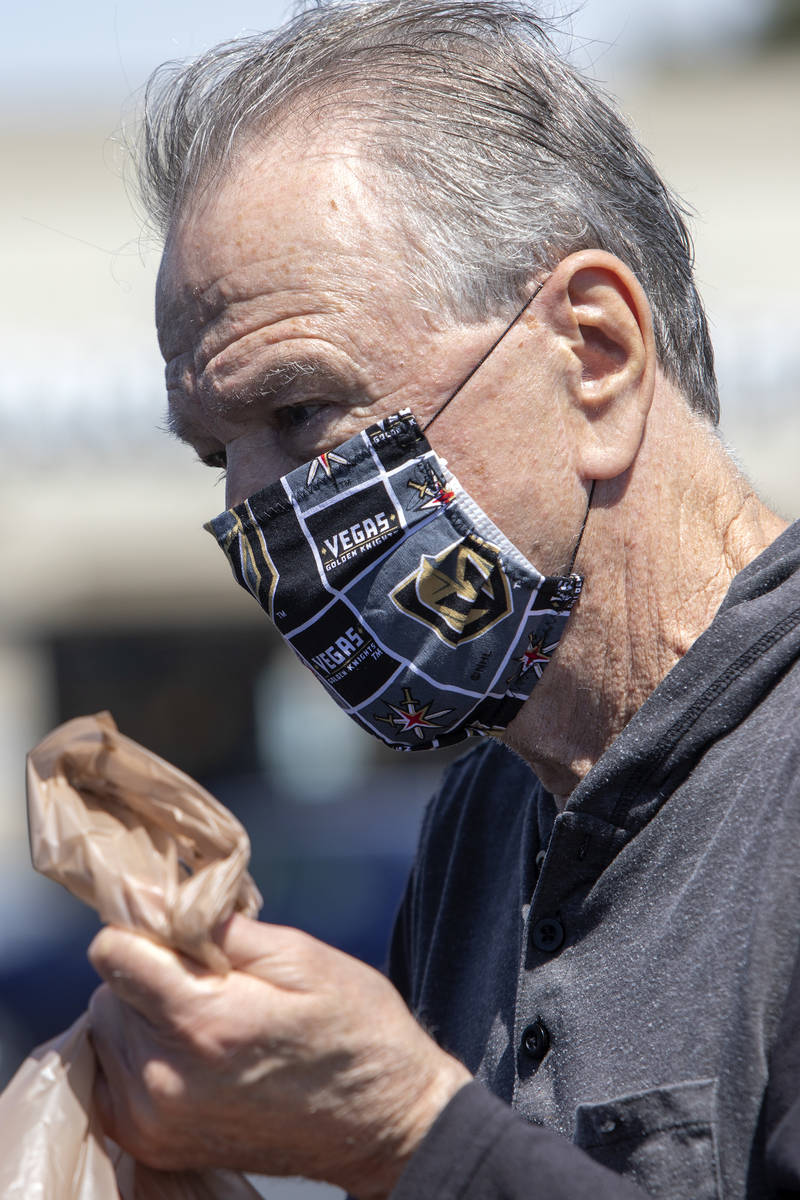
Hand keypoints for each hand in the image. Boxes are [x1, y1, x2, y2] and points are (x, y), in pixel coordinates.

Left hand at [88, 916, 470, 1198]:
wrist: (383, 1125)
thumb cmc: (355, 1030)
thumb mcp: (303, 958)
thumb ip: (218, 928)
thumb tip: (153, 898)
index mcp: (204, 1024)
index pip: (114, 952)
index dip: (148, 927)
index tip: (184, 930)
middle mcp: (166, 1079)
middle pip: (108, 991)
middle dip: (150, 971)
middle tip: (214, 978)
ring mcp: (155, 1121)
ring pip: (107, 1032)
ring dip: (144, 1014)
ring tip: (210, 1017)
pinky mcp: (153, 1144)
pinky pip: (111, 1075)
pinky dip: (140, 1054)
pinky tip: (192, 1051)